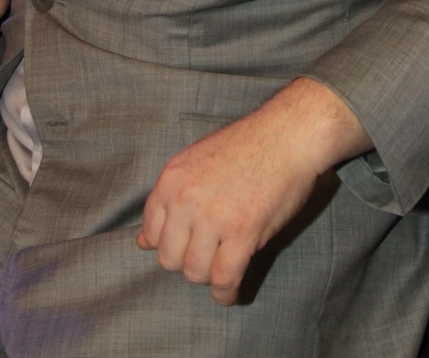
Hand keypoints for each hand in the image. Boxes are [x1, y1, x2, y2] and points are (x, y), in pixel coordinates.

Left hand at [137, 77, 371, 304]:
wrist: (287, 136)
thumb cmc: (245, 146)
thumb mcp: (196, 162)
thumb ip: (170, 201)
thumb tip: (142, 243)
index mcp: (171, 179)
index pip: (151, 232)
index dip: (168, 243)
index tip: (185, 243)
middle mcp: (186, 200)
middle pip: (169, 258)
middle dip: (187, 261)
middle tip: (208, 252)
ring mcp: (213, 218)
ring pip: (195, 272)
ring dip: (209, 275)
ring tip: (223, 264)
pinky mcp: (242, 233)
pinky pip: (224, 278)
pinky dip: (226, 293)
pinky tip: (230, 292)